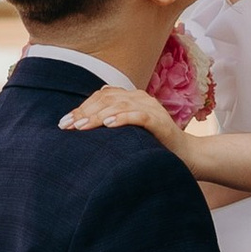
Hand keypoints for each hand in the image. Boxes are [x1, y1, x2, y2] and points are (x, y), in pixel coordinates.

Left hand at [60, 83, 182, 151]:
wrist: (186, 155)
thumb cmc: (154, 145)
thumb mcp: (129, 131)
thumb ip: (112, 121)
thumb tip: (84, 121)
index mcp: (132, 97)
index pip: (101, 96)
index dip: (82, 108)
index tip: (64, 123)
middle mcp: (140, 98)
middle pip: (107, 99)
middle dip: (84, 112)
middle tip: (67, 126)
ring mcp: (151, 108)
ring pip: (119, 105)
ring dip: (98, 116)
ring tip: (81, 127)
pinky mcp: (160, 121)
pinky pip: (139, 116)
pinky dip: (122, 118)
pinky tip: (109, 125)